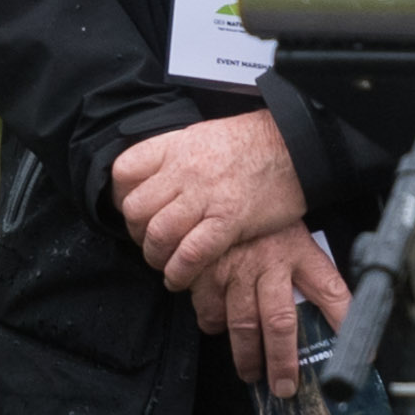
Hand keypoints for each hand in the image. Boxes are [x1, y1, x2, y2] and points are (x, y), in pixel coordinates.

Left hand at [111, 112, 308, 293]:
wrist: (295, 143)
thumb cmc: (251, 143)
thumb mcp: (203, 135)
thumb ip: (175, 156)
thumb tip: (154, 180)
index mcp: (174, 146)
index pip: (124, 171)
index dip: (119, 197)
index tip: (129, 212)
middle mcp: (184, 170)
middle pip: (135, 208)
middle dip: (136, 233)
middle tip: (149, 243)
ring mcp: (205, 195)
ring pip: (158, 233)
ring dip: (155, 256)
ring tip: (164, 264)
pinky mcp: (229, 219)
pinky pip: (191, 252)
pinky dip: (179, 271)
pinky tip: (179, 279)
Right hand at [186, 227, 353, 391]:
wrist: (218, 185)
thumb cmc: (261, 217)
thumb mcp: (293, 231)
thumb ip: (305, 267)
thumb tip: (327, 308)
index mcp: (300, 252)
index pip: (331, 291)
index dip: (346, 323)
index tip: (362, 354)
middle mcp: (270, 263)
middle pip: (280, 322)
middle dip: (283, 361)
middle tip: (285, 387)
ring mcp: (236, 270)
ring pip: (243, 325)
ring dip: (248, 357)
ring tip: (252, 374)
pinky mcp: (206, 273)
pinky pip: (210, 313)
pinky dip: (214, 326)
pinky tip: (219, 328)